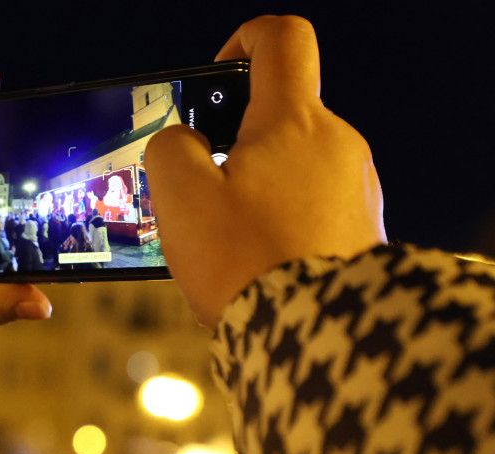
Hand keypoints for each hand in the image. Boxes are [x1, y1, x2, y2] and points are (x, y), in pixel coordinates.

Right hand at [145, 15, 385, 325]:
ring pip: (293, 166)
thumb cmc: (247, 264)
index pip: (281, 40)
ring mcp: (356, 187)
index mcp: (293, 122)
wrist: (314, 335)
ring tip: (226, 242)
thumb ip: (170, 148)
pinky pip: (311, 207)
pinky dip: (279, 223)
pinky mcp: (362, 228)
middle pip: (280, 116)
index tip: (218, 73)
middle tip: (202, 192)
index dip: (243, 40)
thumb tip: (183, 142)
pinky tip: (254, 263)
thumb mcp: (180, 197)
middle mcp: (337, 144)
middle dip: (234, 144)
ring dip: (255, 190)